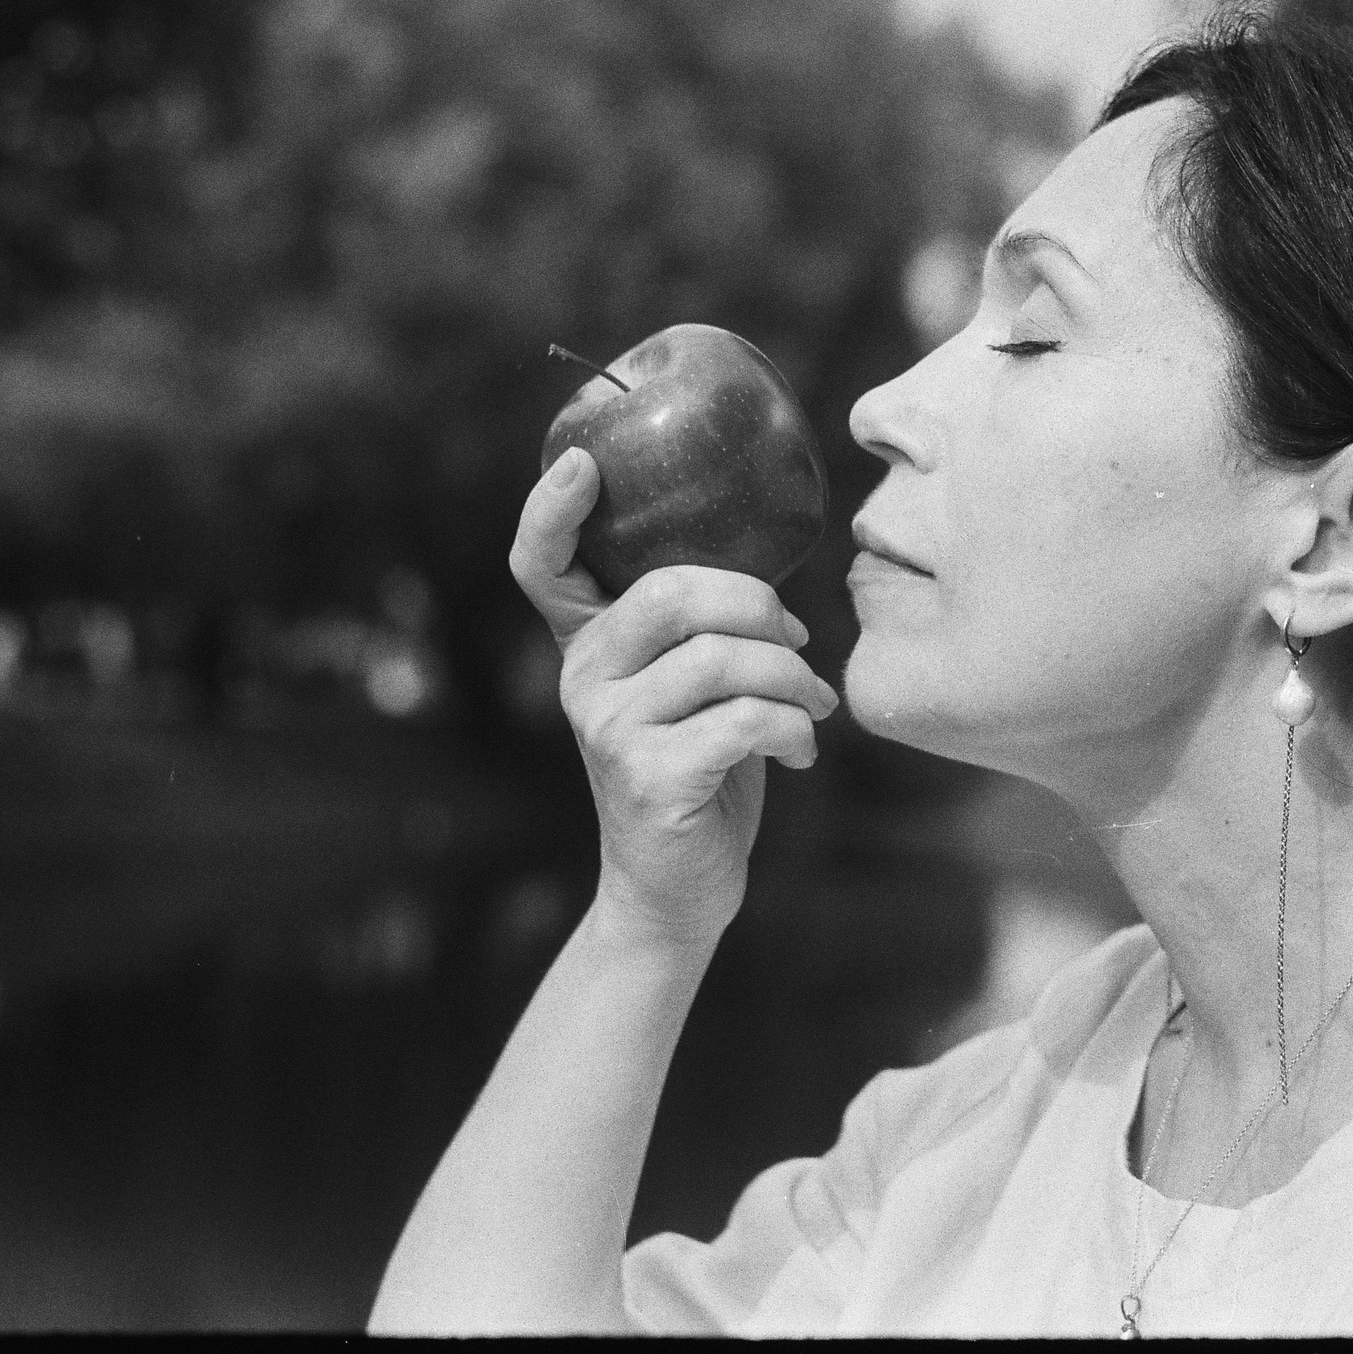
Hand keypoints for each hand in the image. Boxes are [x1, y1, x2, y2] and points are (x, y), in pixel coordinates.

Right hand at [510, 447, 839, 940]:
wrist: (677, 888)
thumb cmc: (701, 770)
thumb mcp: (690, 691)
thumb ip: (700, 631)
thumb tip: (774, 586)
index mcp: (589, 644)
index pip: (541, 563)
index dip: (552, 508)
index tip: (587, 465)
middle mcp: (582, 678)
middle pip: (671, 593)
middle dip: (757, 606)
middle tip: (798, 641)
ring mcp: (609, 728)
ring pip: (722, 658)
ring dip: (792, 678)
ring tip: (811, 706)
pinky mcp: (648, 777)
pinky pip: (745, 719)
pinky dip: (794, 729)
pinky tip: (799, 750)